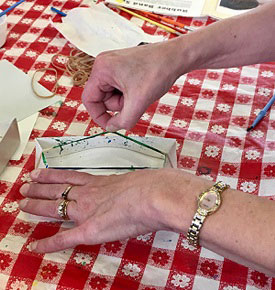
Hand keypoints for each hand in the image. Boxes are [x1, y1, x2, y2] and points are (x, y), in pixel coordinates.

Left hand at [19, 168, 203, 252]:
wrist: (156, 194)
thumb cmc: (154, 185)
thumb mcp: (142, 180)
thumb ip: (135, 186)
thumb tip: (142, 189)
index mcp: (102, 182)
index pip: (71, 177)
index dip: (53, 175)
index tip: (40, 172)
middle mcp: (90, 193)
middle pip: (58, 188)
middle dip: (39, 188)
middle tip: (24, 185)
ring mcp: (88, 210)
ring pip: (56, 206)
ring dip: (37, 206)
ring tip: (22, 204)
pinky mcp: (90, 230)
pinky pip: (65, 238)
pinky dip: (49, 243)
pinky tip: (35, 246)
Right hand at [82, 40, 181, 130]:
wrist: (176, 57)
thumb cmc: (158, 72)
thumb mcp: (138, 103)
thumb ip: (123, 121)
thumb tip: (112, 128)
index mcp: (101, 69)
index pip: (89, 100)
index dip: (99, 116)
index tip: (111, 126)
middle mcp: (103, 64)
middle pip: (101, 98)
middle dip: (118, 105)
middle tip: (134, 102)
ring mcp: (113, 65)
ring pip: (111, 94)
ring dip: (124, 100)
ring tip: (139, 93)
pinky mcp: (122, 67)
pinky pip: (118, 88)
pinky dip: (128, 94)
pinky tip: (140, 88)